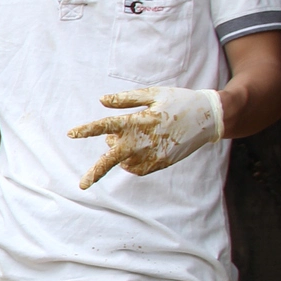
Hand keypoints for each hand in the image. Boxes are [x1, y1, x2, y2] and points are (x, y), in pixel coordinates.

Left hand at [67, 86, 223, 189]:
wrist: (209, 118)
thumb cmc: (179, 102)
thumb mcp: (154, 94)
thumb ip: (126, 99)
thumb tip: (101, 101)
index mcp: (139, 121)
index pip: (107, 126)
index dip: (88, 130)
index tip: (71, 134)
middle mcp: (143, 141)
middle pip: (111, 159)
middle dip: (96, 172)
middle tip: (82, 186)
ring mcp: (152, 155)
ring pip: (123, 161)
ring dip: (119, 151)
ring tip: (134, 134)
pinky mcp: (160, 163)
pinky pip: (137, 168)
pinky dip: (131, 160)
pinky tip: (141, 146)